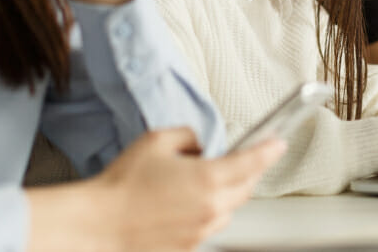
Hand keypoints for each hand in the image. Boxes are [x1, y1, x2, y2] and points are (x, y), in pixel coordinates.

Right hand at [93, 128, 285, 249]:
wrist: (99, 226)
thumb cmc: (123, 184)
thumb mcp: (157, 141)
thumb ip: (189, 136)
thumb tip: (202, 145)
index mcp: (208, 178)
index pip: (253, 162)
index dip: (269, 150)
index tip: (278, 143)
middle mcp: (211, 207)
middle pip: (246, 186)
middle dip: (246, 171)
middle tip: (234, 159)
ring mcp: (202, 230)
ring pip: (229, 208)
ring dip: (225, 193)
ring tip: (197, 182)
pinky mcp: (190, 246)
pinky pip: (210, 224)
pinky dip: (207, 211)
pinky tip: (182, 204)